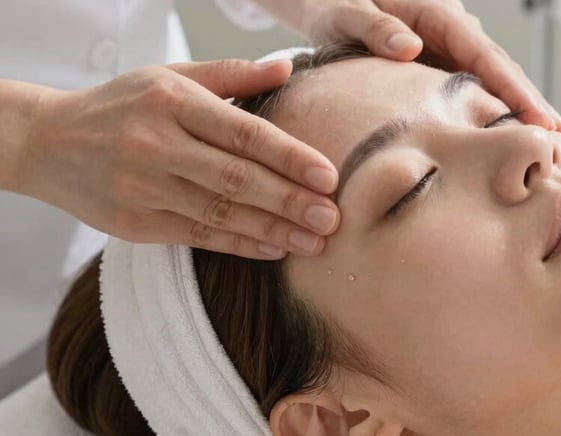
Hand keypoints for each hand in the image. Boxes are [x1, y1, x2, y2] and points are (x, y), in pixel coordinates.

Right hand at [20, 60, 339, 258]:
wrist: (47, 143)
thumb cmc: (121, 105)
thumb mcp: (170, 76)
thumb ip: (231, 76)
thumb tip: (287, 68)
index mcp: (172, 102)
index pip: (242, 132)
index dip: (289, 156)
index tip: (328, 176)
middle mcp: (157, 145)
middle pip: (236, 178)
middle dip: (289, 201)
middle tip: (333, 218)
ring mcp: (143, 188)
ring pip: (220, 214)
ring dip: (273, 231)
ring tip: (315, 242)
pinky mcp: (135, 224)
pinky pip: (198, 238)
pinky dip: (240, 246)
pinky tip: (275, 250)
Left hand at [301, 0, 560, 132]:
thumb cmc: (334, 2)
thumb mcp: (346, 13)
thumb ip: (375, 28)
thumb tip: (412, 48)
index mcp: (438, 14)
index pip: (485, 56)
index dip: (515, 89)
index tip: (540, 119)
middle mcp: (452, 29)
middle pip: (500, 70)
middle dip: (530, 104)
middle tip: (559, 142)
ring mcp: (448, 47)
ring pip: (490, 80)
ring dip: (516, 110)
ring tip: (544, 145)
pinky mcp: (438, 62)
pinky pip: (471, 87)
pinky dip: (491, 109)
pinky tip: (502, 135)